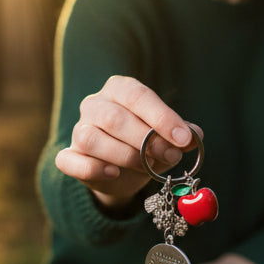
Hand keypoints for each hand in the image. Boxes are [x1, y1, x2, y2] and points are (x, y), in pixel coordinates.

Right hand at [55, 75, 200, 208]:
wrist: (120, 174)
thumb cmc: (145, 145)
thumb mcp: (166, 137)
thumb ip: (180, 135)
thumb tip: (195, 136)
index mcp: (119, 90)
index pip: (138, 96)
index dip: (162, 117)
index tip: (183, 138)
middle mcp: (95, 105)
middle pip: (115, 118)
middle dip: (147, 140)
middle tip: (171, 156)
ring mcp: (78, 129)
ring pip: (92, 138)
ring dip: (125, 156)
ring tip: (147, 167)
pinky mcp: (69, 156)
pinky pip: (71, 161)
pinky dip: (93, 168)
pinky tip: (114, 173)